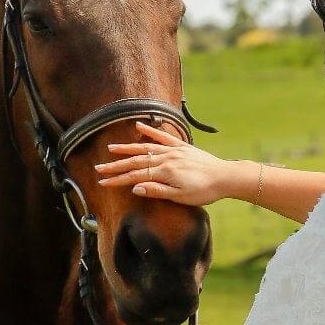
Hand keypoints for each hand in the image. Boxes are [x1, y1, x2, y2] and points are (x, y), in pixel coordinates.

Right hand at [94, 122, 237, 205]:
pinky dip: (150, 131)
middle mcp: (166, 159)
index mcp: (164, 173)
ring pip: (145, 148)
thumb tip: (135, 187)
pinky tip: (138, 126)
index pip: (135, 176)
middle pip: (136, 161)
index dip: (118, 179)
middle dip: (116, 165)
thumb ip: (157, 191)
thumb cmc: (204, 192)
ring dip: (127, 149)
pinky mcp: (181, 146)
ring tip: (111, 150)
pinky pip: (163, 137)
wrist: (225, 177)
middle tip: (99, 168)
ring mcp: (173, 151)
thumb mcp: (180, 197)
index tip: (103, 182)